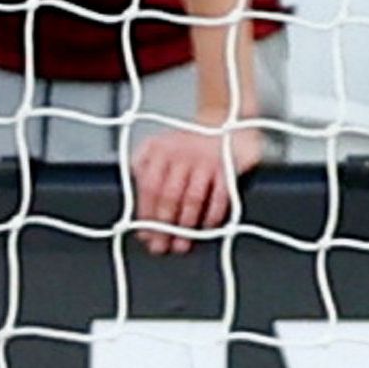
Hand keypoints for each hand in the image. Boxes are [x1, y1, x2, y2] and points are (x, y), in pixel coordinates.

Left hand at [126, 119, 263, 255]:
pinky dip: (212, 215)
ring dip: (186, 227)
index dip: (146, 216)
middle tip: (162, 246)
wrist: (223, 120)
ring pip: (192, 199)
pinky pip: (219, 196)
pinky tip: (206, 228)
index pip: (149, 188)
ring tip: (182, 244)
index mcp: (159, 150)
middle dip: (164, 227)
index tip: (146, 236)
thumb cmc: (186, 144)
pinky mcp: (227, 166)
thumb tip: (141, 220)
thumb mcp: (158, 150)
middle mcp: (181, 153)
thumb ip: (145, 175)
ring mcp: (205, 159)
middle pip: (168, 197)